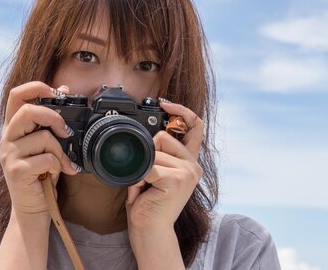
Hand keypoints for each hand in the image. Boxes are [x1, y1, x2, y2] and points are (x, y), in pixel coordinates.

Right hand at [0, 81, 78, 216]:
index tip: (57, 93)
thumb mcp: (46, 143)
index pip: (16, 95)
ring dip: (60, 151)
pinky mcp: (16, 171)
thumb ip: (50, 119)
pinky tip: (57, 174)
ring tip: (62, 163)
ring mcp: (9, 154)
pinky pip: (47, 159)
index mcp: (13, 128)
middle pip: (28, 110)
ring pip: (43, 137)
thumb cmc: (41, 174)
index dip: (36, 86)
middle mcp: (7, 138)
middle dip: (54, 118)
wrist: (32, 209)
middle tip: (65, 132)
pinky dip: (58, 166)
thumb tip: (64, 89)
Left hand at [125, 100, 203, 231]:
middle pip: (162, 136)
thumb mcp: (156, 171)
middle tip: (148, 177)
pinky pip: (148, 165)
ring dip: (141, 169)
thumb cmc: (148, 201)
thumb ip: (159, 152)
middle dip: (146, 154)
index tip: (166, 105)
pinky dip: (139, 177)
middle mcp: (192, 164)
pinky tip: (145, 191)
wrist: (150, 229)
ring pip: (153, 151)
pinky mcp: (177, 179)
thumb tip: (151, 133)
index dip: (182, 110)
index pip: (195, 126)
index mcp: (188, 160)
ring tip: (146, 186)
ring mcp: (187, 172)